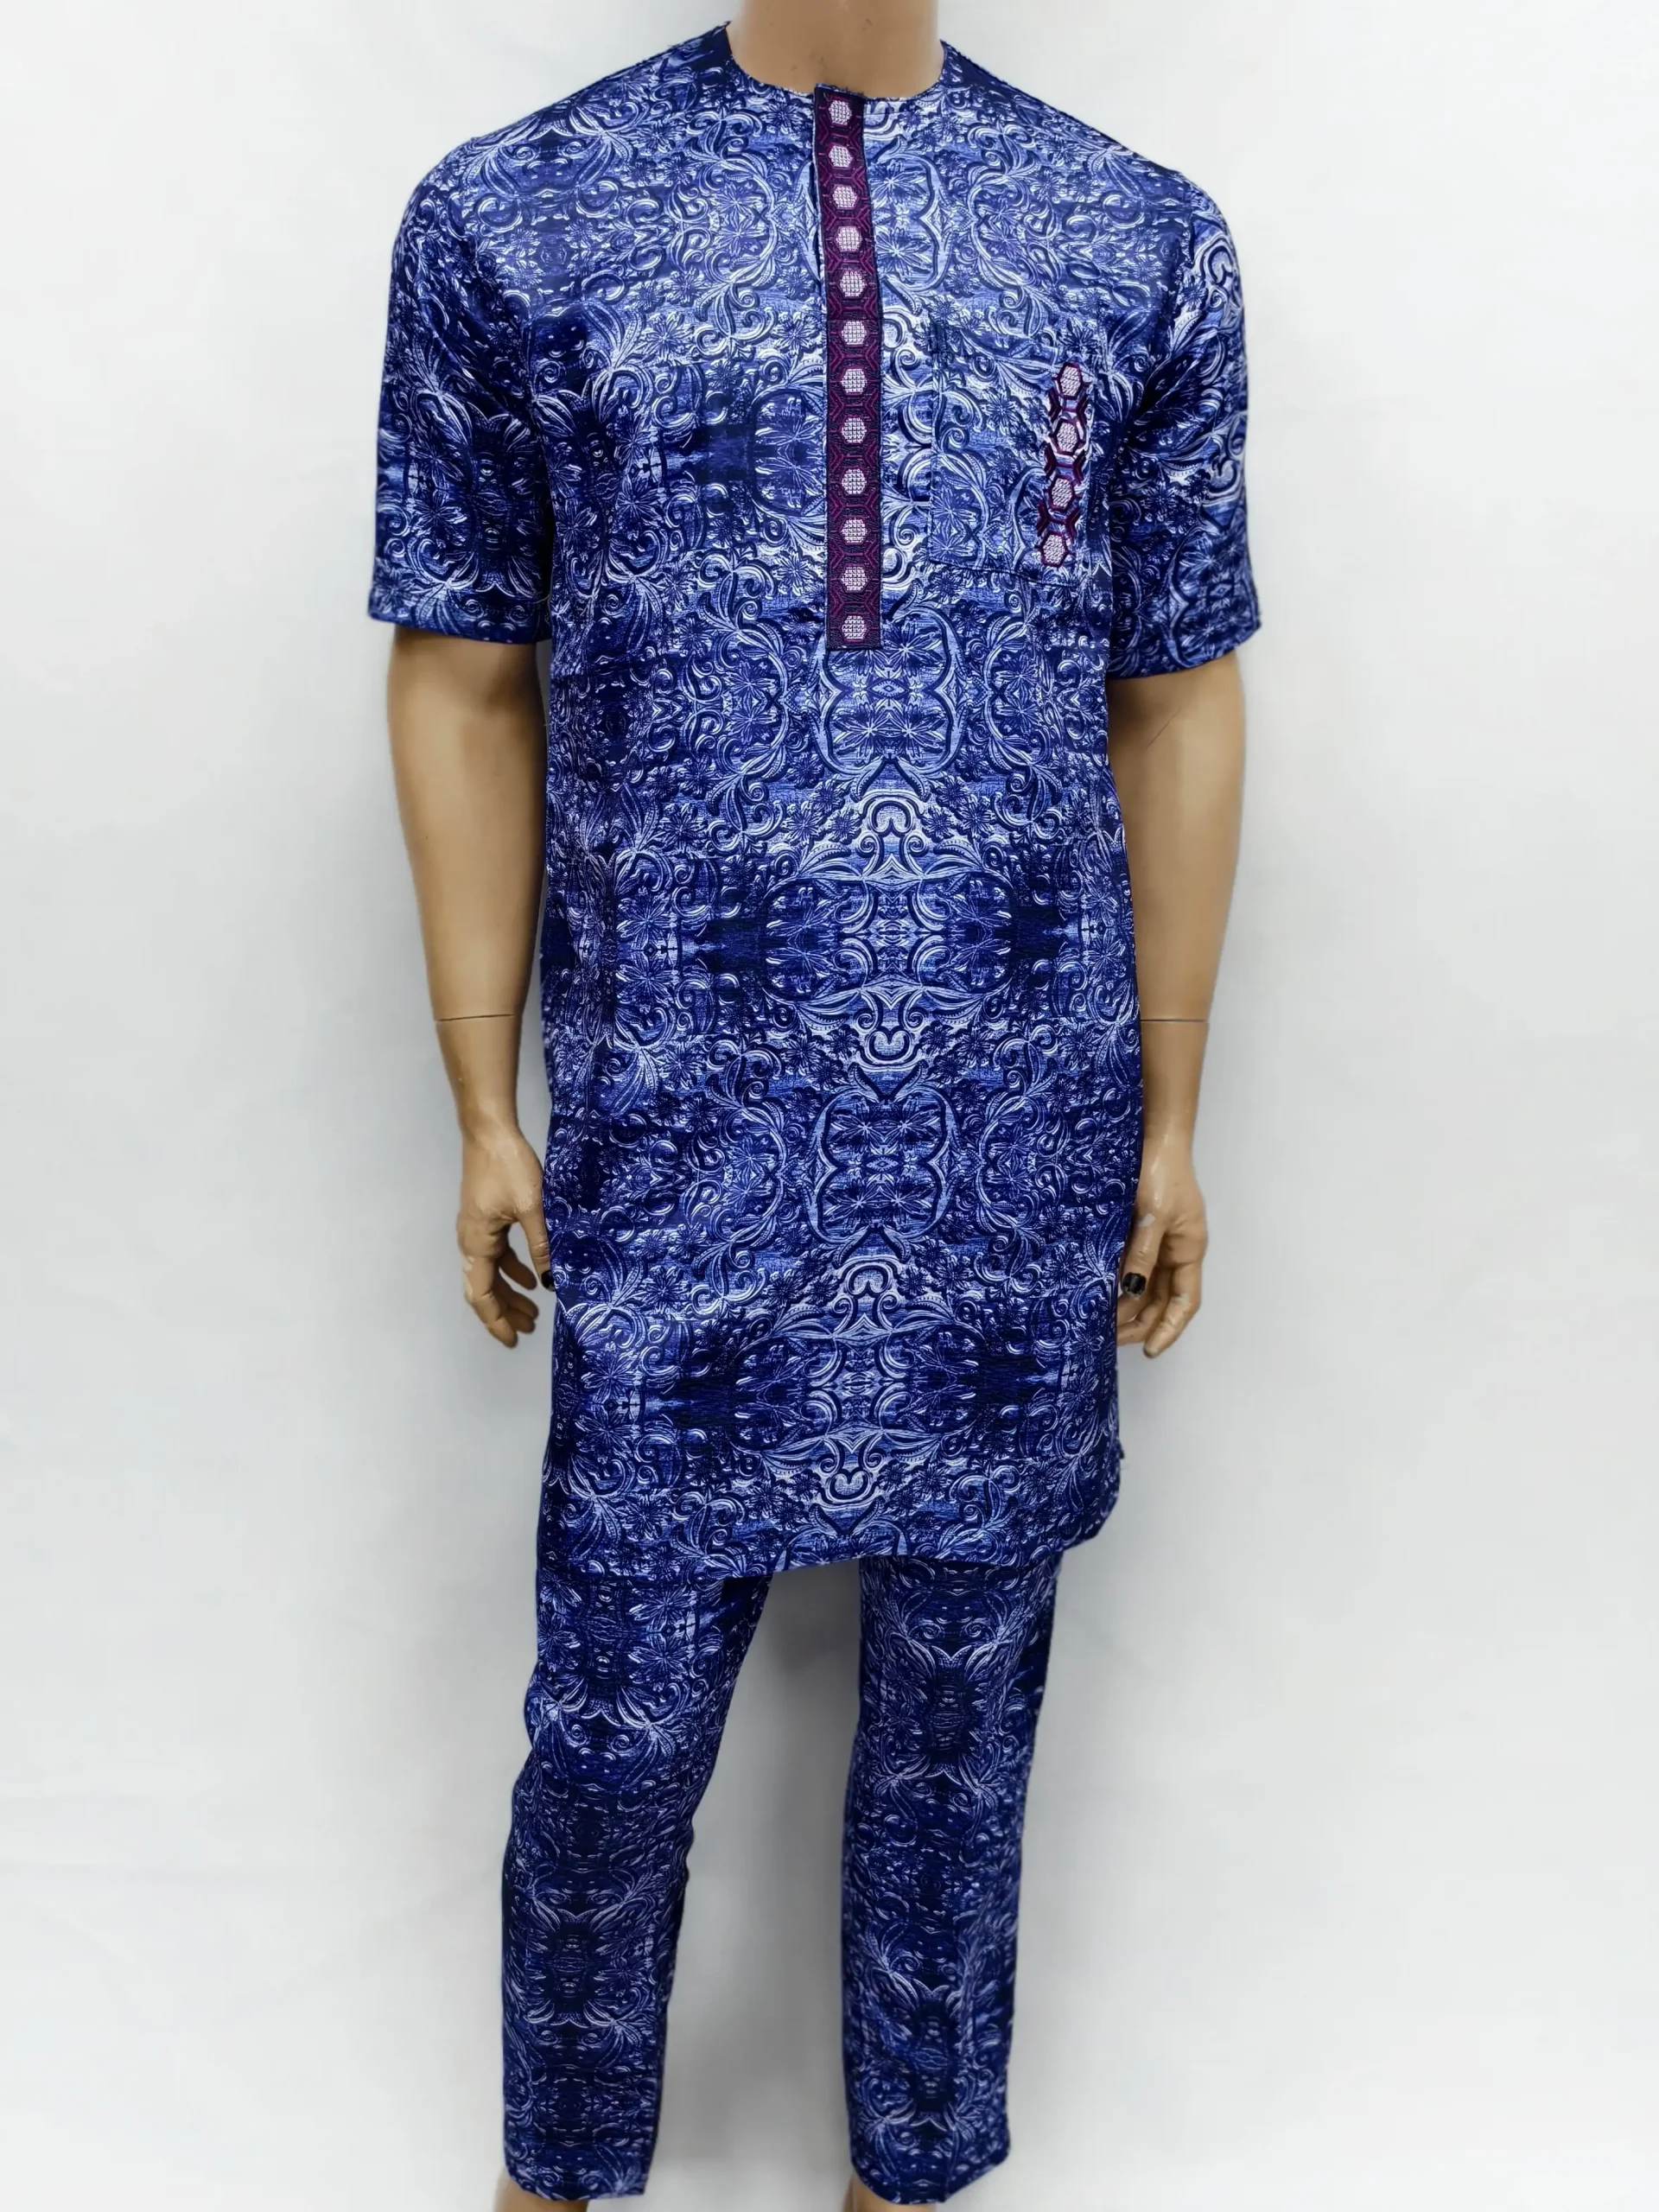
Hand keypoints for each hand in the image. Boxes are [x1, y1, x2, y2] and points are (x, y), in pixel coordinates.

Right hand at [456, 1123, 552, 1346]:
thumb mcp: (532, 1207)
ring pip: (490, 1274)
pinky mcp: (485, 1218)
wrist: (490, 1131)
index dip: (495, 1321)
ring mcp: (476, 1230)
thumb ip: (542, 1246)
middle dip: (503, 1313)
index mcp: (477, 1242)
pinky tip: (531, 1279)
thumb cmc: (508, 1165)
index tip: (512, 1340)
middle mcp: (471, 1241)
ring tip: (531, 1312)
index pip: (482, 1295)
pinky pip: (496, 1255)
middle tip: (527, 1330)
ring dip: (509, 1294)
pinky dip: (511, 1271)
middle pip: (483, 1289)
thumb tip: (552, 1282)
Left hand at [1116, 1130, 1207, 1357]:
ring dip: (1125, 1307)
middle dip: (1140, 1323)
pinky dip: (1116, 1283)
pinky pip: (1130, 1266)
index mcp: (1189, 1248)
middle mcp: (1175, 1250)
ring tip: (1101, 1324)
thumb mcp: (1152, 1215)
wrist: (1151, 1135)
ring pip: (1144, 1287)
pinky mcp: (1138, 1231)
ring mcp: (1157, 1241)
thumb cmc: (1160, 1171)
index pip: (1185, 1301)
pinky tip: (1098, 1293)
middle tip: (1111, 1340)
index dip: (1170, 1328)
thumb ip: (1141, 1253)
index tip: (1150, 1350)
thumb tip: (1131, 1291)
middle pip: (1161, 1300)